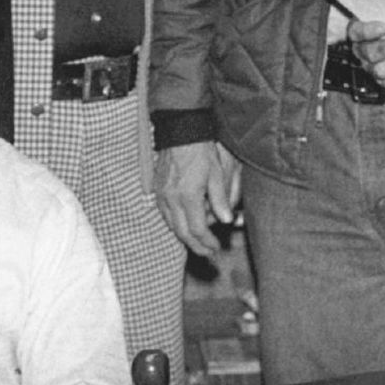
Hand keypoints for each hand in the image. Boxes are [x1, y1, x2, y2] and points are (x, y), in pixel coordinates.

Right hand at [154, 141, 240, 256]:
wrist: (181, 131)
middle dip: (195, 245)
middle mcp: (171, 198)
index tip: (216, 247)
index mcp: (188, 196)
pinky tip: (182, 224)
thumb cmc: (201, 150)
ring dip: (183, 236)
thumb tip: (227, 220)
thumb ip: (221, 199)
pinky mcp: (157, 188)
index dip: (208, 241)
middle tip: (206, 252)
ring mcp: (162, 194)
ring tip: (196, 242)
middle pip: (182, 232)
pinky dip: (173, 223)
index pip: (198, 229)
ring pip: (170, 224)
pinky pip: (164, 213)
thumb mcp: (217, 173)